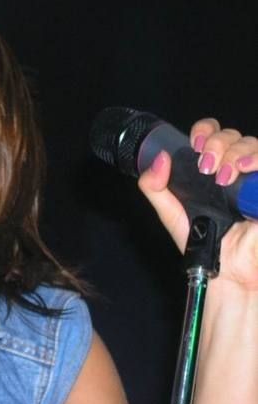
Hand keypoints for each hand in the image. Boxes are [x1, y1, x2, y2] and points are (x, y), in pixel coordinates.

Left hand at [138, 118, 257, 290]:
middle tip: (207, 167)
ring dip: (236, 153)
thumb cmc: (205, 245)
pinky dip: (257, 159)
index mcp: (212, 170)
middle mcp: (236, 170)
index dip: (205, 131)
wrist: (229, 272)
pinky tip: (246, 168)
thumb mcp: (172, 214)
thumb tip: (159, 158)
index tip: (194, 145)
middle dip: (217, 144)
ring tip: (224, 176)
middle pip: (233, 136)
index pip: (213, 134)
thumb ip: (156, 188)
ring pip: (253, 144)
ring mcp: (254, 180)